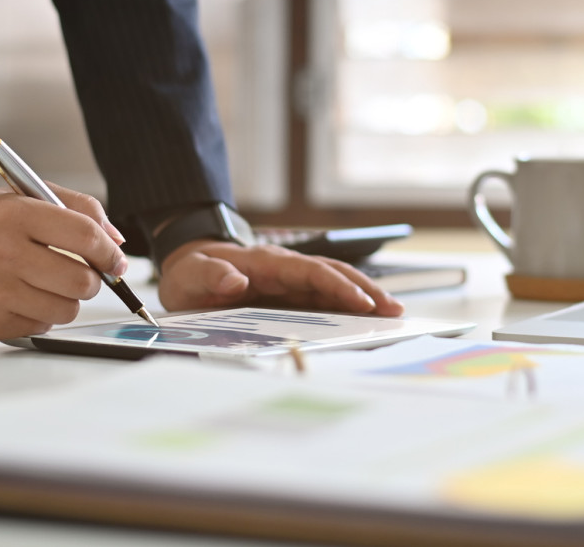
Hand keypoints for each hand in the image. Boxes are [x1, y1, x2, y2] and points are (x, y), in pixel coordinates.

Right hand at [0, 185, 128, 341]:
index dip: (109, 252)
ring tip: (44, 283)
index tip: (115, 259)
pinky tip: (16, 297)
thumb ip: (72, 208)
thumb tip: (115, 241)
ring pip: (64, 310)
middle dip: (91, 279)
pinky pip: (38, 327)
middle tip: (80, 273)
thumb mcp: (15, 197)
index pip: (84, 236)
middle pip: (81, 281)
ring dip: (65, 299)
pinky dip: (37, 315)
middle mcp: (2, 255)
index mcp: (13, 216)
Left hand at [156, 240, 404, 316]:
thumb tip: (236, 282)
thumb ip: (211, 276)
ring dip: (364, 297)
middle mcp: (285, 269)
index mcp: (267, 264)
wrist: (190, 267)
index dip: (339, 287)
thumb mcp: (191, 275)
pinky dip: (347, 307)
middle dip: (365, 290)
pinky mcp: (290, 294)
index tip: (362, 303)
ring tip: (391, 314)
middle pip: (334, 275)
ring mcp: (290, 282)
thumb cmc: (192, 272)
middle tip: (394, 310)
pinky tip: (365, 320)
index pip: (311, 272)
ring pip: (334, 285)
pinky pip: (323, 298)